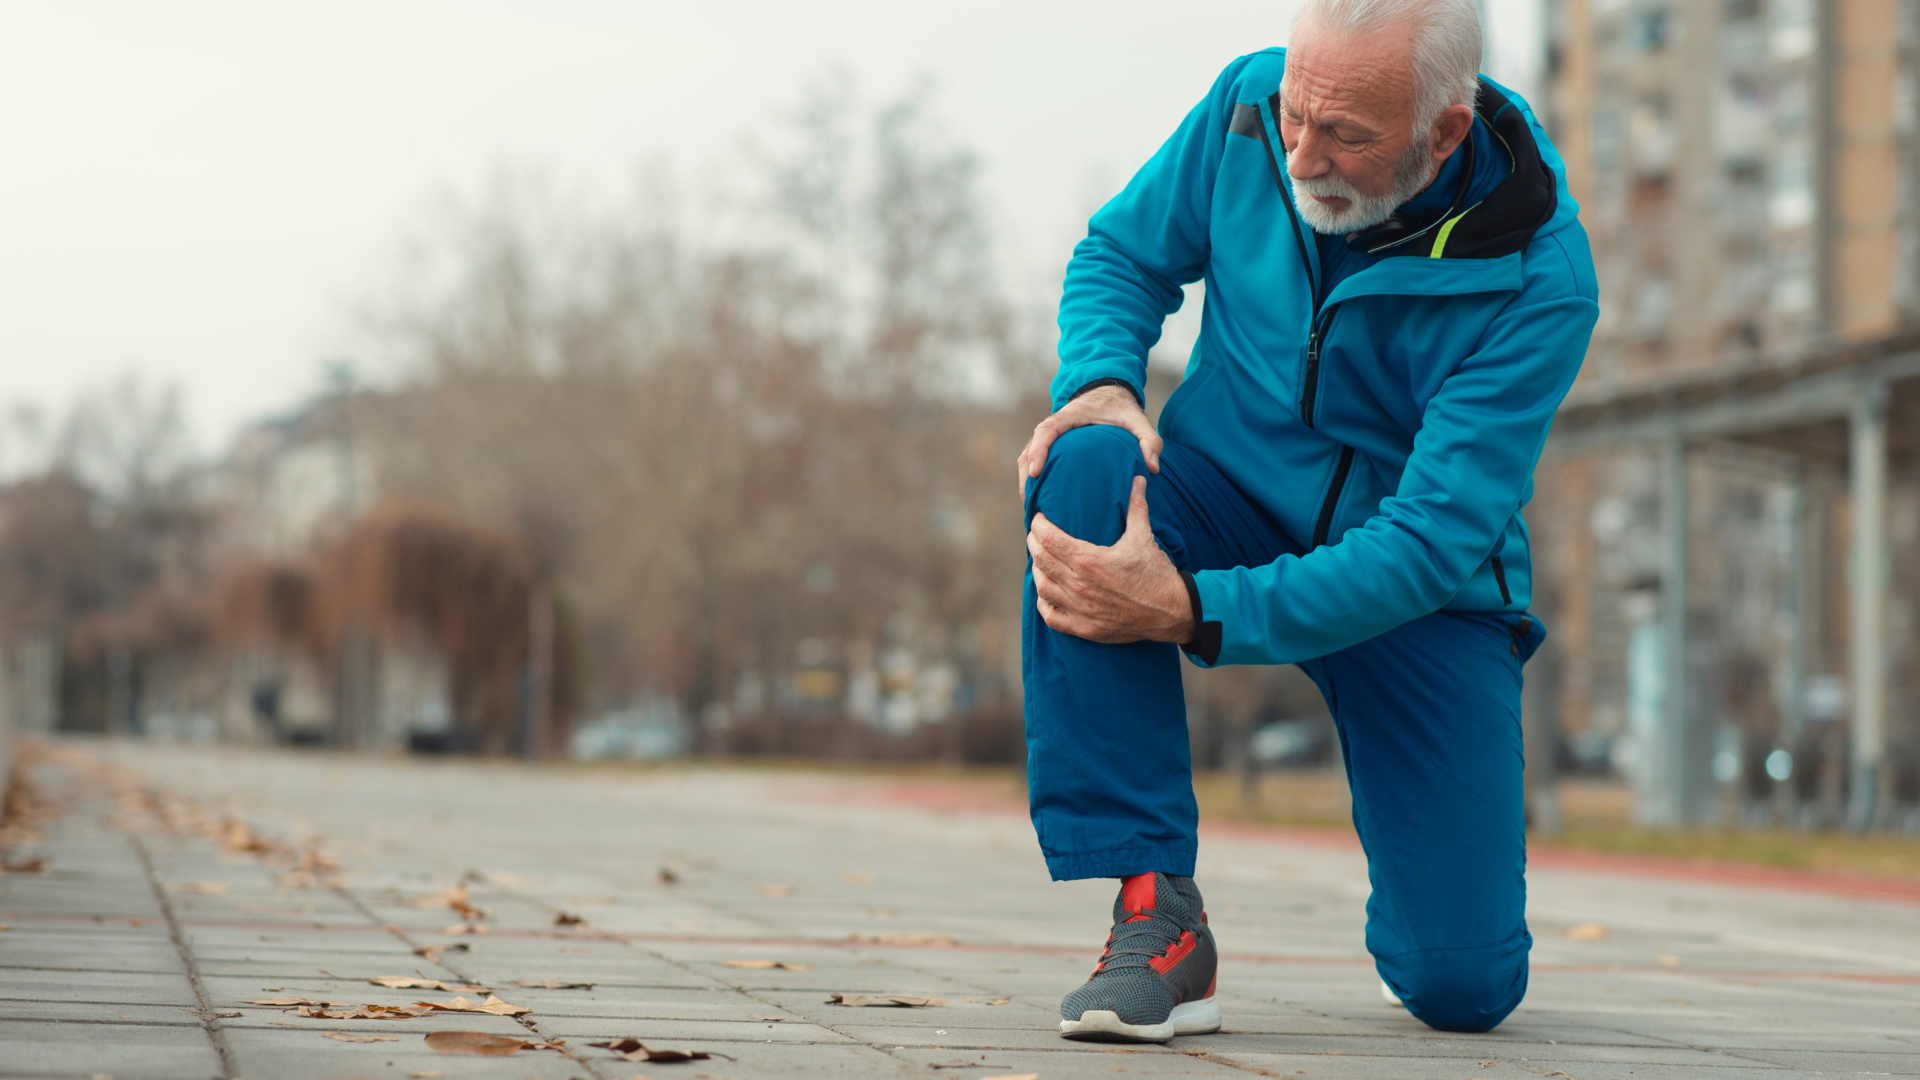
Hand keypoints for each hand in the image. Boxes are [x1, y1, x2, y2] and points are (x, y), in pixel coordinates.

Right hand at [1017, 384, 1162, 498]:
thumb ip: (1149, 439)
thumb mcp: (1137, 419)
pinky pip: (1034, 463)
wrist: (1109, 396)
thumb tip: (1153, 468)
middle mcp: (1054, 427)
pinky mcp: (1051, 448)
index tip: (1035, 471)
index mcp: (1069, 416)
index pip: (1046, 431)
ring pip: (1027, 459)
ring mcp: (1050, 438)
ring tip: (1032, 508)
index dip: (1038, 450)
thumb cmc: (1120, 409)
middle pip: (1029, 450)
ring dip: (1026, 482)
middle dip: (1026, 475)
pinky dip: (1032, 481)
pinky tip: (1040, 502)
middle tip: (1030, 502)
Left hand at [1028, 476, 1194, 643]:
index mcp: (1089, 560)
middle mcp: (1079, 584)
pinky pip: (1051, 616)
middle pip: (1041, 560)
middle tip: (1035, 535)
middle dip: (1033, 543)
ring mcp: (1080, 608)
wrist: (1171, 612)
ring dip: (1038, 571)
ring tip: (1041, 560)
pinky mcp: (1084, 628)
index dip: (1038, 525)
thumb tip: (1138, 479)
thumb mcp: (1144, 538)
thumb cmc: (1156, 574)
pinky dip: (1044, 603)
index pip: (1049, 538)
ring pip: (1042, 587)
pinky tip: (1046, 593)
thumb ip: (1136, 507)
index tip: (1038, 518)